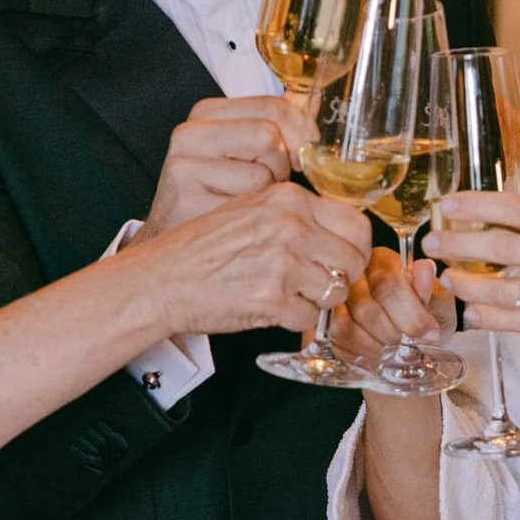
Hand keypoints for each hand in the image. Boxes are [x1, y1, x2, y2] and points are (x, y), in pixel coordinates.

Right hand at [130, 182, 370, 337]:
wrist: (162, 279)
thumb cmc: (203, 249)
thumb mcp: (252, 210)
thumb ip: (296, 214)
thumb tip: (342, 233)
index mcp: (288, 199)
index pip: (357, 223)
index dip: (354, 247)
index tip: (342, 258)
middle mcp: (291, 226)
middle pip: (355, 259)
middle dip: (342, 276)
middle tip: (318, 283)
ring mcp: (283, 263)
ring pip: (336, 291)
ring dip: (317, 300)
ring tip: (288, 294)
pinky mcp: (273, 299)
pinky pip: (309, 318)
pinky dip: (294, 320)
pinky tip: (270, 309)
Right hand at [145, 96, 313, 233]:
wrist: (175, 253)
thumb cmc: (217, 199)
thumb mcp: (242, 153)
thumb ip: (275, 128)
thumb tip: (319, 107)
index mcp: (206, 113)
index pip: (274, 106)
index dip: (302, 132)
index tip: (305, 155)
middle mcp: (190, 133)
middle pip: (270, 136)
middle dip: (283, 166)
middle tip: (269, 185)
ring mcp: (184, 164)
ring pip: (264, 170)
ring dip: (270, 193)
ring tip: (250, 203)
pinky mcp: (186, 198)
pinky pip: (249, 201)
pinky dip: (256, 215)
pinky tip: (237, 220)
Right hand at [330, 248, 451, 364]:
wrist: (414, 341)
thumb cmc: (427, 317)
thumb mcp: (439, 305)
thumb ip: (432, 291)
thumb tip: (425, 268)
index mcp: (383, 261)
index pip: (387, 283)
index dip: (410, 314)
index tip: (430, 332)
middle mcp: (353, 275)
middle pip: (365, 308)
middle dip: (392, 333)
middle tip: (408, 342)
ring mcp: (334, 298)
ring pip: (346, 327)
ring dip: (376, 346)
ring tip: (393, 346)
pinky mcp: (324, 323)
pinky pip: (336, 342)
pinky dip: (360, 353)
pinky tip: (377, 352)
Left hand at [425, 191, 519, 346]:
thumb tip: (500, 212)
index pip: (518, 210)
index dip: (476, 207)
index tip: (447, 205)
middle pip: (503, 249)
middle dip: (459, 245)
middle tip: (432, 242)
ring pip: (505, 290)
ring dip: (468, 284)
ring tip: (448, 277)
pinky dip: (489, 317)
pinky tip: (471, 311)